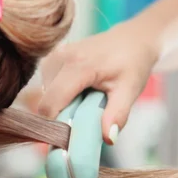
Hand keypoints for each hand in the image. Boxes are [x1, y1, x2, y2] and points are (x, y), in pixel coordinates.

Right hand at [37, 19, 156, 144]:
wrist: (131, 39)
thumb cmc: (132, 63)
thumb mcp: (130, 90)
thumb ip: (117, 114)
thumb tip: (108, 138)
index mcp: (79, 65)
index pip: (51, 103)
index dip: (56, 125)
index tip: (70, 136)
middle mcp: (61, 57)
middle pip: (46, 100)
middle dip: (61, 115)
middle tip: (83, 117)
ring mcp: (54, 55)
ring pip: (45, 93)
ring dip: (60, 104)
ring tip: (84, 100)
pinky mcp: (52, 56)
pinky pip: (47, 84)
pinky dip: (59, 94)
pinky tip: (77, 91)